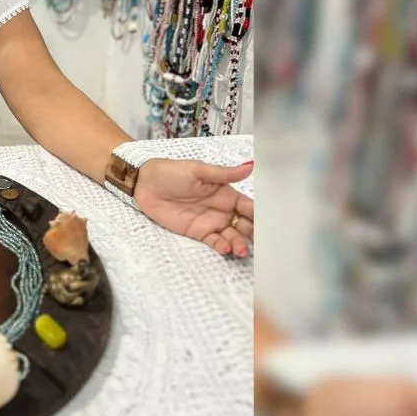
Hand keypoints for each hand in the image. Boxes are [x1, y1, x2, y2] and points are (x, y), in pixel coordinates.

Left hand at [133, 158, 253, 255]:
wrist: (145, 184)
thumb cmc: (172, 172)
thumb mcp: (199, 170)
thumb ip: (225, 173)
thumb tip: (251, 166)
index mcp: (226, 193)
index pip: (249, 207)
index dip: (260, 216)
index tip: (272, 225)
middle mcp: (223, 209)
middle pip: (245, 225)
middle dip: (253, 234)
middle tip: (259, 242)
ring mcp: (211, 222)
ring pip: (232, 236)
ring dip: (239, 243)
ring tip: (241, 249)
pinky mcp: (197, 232)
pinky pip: (214, 242)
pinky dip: (222, 246)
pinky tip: (225, 248)